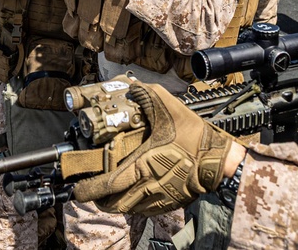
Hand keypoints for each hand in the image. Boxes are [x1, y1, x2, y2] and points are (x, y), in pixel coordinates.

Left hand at [72, 81, 234, 215]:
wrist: (219, 160)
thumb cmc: (194, 137)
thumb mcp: (168, 108)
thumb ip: (146, 95)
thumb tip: (132, 87)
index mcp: (143, 166)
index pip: (108, 185)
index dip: (89, 190)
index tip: (77, 190)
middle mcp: (148, 187)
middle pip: (114, 204)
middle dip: (100, 200)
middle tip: (92, 191)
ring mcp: (159, 198)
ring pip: (128, 209)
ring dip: (116, 203)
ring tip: (109, 193)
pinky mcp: (169, 203)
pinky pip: (145, 210)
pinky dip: (134, 205)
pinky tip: (134, 193)